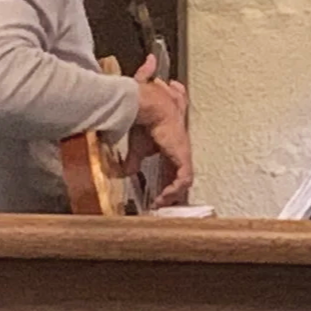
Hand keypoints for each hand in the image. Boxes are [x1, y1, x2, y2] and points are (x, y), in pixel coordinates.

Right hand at [132, 57, 192, 209]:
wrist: (151, 107)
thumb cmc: (145, 120)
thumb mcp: (137, 146)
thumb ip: (134, 160)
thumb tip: (125, 172)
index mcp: (172, 148)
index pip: (174, 170)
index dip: (167, 184)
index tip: (157, 196)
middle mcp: (180, 151)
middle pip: (181, 178)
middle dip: (171, 193)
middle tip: (160, 204)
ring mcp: (183, 154)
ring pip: (184, 181)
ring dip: (172, 194)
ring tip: (161, 202)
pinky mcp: (183, 156)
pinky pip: (184, 179)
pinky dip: (174, 190)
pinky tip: (164, 196)